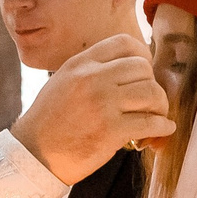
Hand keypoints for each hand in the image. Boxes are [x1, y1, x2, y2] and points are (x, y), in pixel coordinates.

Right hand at [11, 35, 174, 183]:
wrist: (34, 154)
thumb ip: (91, 70)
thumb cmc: (49, 121)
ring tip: (157, 118)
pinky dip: (162, 127)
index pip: (125, 43)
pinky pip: (150, 123)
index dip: (143, 55)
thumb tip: (127, 69)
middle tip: (151, 101)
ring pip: (151, 93)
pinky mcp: (110, 131)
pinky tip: (162, 130)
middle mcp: (92, 79)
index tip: (145, 71)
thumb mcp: (63, 81)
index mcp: (81, 64)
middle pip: (143, 68)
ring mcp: (102, 104)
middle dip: (153, 84)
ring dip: (160, 107)